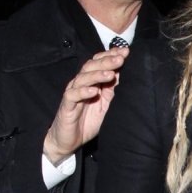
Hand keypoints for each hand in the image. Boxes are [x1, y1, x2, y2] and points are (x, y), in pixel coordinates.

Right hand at [43, 47, 128, 164]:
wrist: (68, 141)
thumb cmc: (86, 122)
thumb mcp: (104, 105)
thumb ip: (111, 90)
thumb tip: (122, 74)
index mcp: (90, 82)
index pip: (99, 63)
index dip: (110, 56)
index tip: (125, 51)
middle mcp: (81, 84)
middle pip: (91, 66)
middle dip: (106, 61)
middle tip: (120, 58)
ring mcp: (72, 93)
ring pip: (83, 78)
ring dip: (97, 75)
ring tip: (110, 74)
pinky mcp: (66, 106)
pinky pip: (72, 95)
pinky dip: (83, 92)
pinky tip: (93, 91)